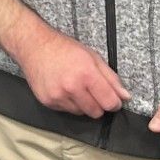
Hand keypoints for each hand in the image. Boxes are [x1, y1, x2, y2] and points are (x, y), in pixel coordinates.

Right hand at [14, 26, 128, 117]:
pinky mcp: (48, 102)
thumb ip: (111, 78)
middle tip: (92, 91)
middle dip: (99, 104)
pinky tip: (64, 89)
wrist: (34, 46)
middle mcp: (72, 88)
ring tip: (75, 88)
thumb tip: (125, 97)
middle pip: (96, 112)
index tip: (112, 98)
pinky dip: (69, 103)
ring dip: (83, 104)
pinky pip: (67, 111)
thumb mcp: (93, 57)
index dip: (114, 102)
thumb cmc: (65, 49)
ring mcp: (58, 96)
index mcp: (87, 74)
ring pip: (82, 113)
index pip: (110, 103)